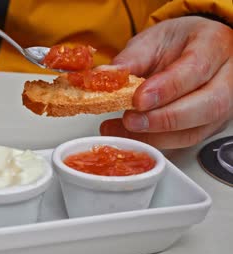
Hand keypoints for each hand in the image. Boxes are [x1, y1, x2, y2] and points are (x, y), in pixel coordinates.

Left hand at [100, 16, 232, 148]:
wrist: (189, 50)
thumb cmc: (175, 43)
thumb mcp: (151, 41)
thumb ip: (131, 60)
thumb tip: (105, 77)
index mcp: (213, 45)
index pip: (196, 70)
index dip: (167, 88)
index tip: (138, 99)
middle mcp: (226, 78)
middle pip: (206, 106)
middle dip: (163, 119)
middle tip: (129, 120)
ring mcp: (222, 106)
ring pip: (195, 130)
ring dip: (154, 136)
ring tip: (120, 128)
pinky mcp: (207, 126)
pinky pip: (184, 141)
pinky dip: (154, 141)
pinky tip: (129, 135)